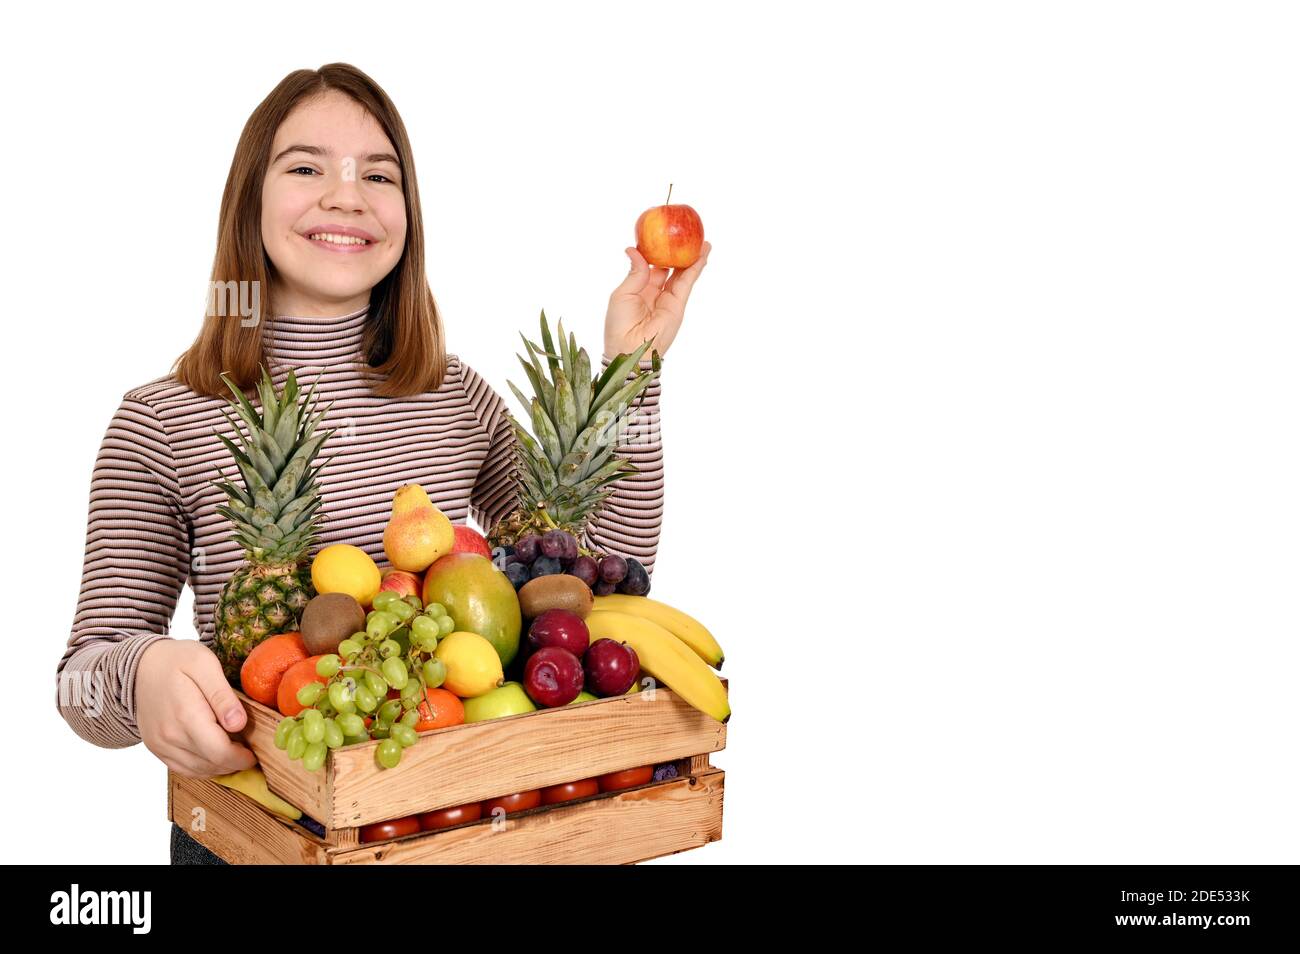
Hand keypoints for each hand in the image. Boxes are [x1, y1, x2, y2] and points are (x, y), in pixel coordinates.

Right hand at [135, 639, 256, 776]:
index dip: (241, 758)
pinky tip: (214, 756)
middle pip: (211, 764)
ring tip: (234, 752)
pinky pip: (182, 768)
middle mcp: (170, 735)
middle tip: (249, 751)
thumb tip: (238, 724)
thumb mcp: (205, 664)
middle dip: (235, 762)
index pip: (219, 752)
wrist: (141, 666)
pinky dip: (202, 767)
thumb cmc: (176, 660)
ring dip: (220, 767)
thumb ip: (222, 695)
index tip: (255, 752)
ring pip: (197, 770)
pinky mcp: (156, 747)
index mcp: (186, 715)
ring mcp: (161, 744)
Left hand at [604, 241, 710, 361]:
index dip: (656, 251)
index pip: (650, 266)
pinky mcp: (678, 304)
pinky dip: (695, 268)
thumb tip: (634, 249)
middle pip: (670, 268)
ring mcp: (668, 299)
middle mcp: (655, 292)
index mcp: (638, 289)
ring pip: (682, 273)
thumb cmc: (619, 324)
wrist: (630, 348)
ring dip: (692, 258)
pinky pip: (688, 282)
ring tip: (702, 241)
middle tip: (686, 236)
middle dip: (678, 253)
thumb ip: (635, 272)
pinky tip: (703, 255)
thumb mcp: (622, 293)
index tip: (661, 235)